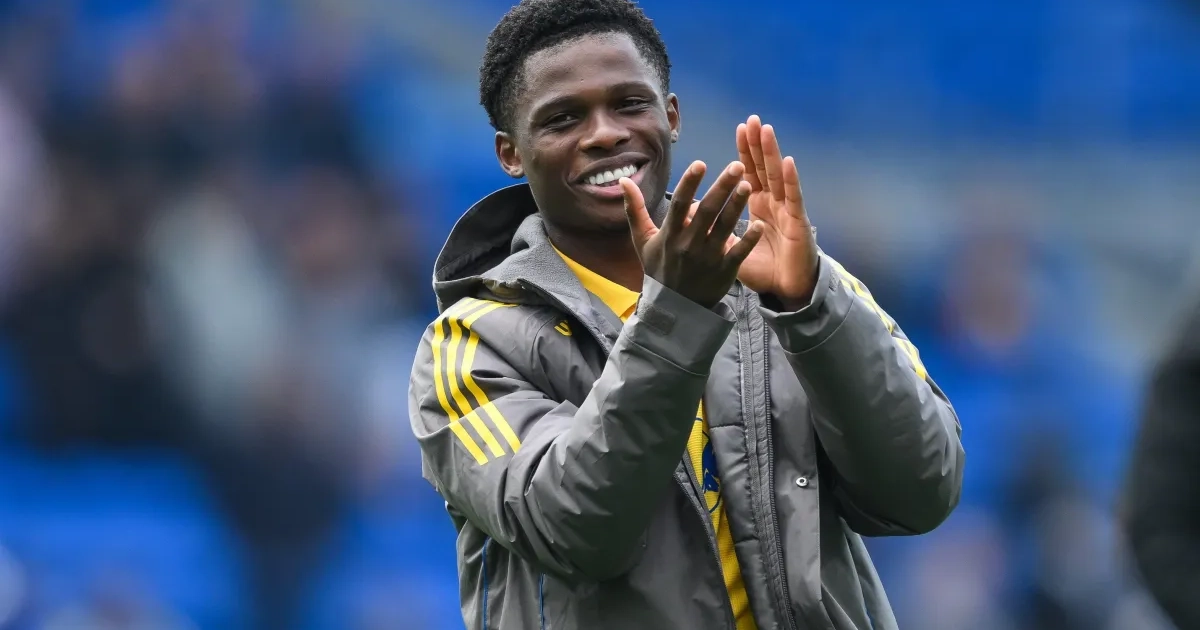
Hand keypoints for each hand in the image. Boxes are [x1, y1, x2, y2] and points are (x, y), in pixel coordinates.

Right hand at [622, 160, 763, 308]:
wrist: (673, 307)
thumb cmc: (659, 267)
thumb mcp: (642, 240)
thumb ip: (634, 209)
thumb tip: (623, 180)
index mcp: (670, 234)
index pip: (680, 204)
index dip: (689, 183)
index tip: (700, 164)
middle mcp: (689, 244)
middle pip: (707, 211)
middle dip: (722, 187)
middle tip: (737, 166)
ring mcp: (707, 258)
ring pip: (724, 228)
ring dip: (737, 206)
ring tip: (748, 184)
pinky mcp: (724, 271)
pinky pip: (738, 254)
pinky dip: (748, 240)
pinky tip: (758, 224)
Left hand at [735, 115, 819, 309]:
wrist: (786, 291)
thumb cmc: (762, 269)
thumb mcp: (732, 247)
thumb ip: (716, 228)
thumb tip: (692, 212)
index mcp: (758, 206)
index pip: (750, 173)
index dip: (745, 152)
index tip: (739, 129)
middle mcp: (773, 203)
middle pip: (764, 168)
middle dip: (758, 144)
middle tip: (752, 120)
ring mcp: (786, 210)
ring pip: (778, 177)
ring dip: (772, 153)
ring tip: (766, 130)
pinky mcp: (797, 223)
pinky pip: (794, 198)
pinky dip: (791, 180)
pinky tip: (788, 162)